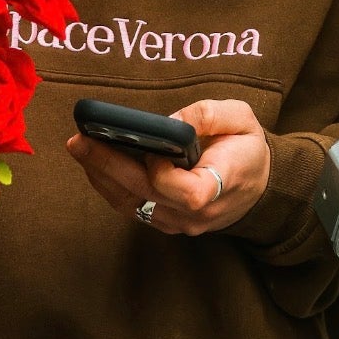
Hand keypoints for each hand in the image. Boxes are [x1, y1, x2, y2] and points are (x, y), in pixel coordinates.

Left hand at [66, 99, 271, 235]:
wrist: (258, 186)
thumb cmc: (247, 148)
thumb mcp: (241, 119)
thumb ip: (208, 115)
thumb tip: (170, 121)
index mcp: (220, 187)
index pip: (187, 193)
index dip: (164, 174)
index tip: (153, 150)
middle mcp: (197, 213)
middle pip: (146, 195)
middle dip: (109, 166)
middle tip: (80, 141)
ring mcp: (179, 223)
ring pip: (132, 205)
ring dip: (102, 177)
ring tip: (80, 148)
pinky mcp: (165, 222)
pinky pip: (132, 207)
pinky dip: (111, 186)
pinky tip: (95, 164)